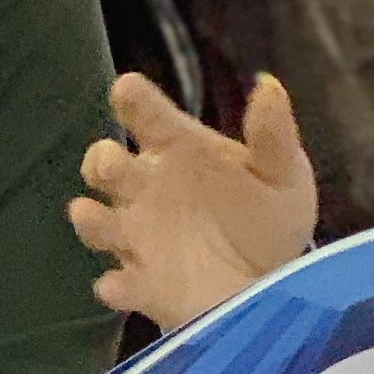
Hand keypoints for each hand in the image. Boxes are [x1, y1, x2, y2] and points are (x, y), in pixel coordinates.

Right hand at [71, 71, 314, 327]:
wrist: (272, 283)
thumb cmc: (267, 218)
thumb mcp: (282, 175)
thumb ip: (272, 135)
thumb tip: (270, 86)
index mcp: (179, 150)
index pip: (148, 116)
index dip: (134, 101)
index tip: (126, 90)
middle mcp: (147, 188)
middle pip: (106, 165)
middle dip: (101, 162)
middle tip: (112, 164)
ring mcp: (138, 237)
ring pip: (98, 222)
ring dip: (91, 220)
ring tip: (91, 216)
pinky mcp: (142, 284)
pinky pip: (119, 285)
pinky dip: (115, 286)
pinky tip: (118, 287)